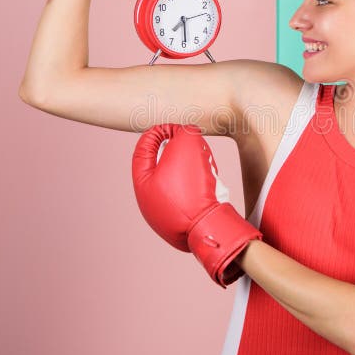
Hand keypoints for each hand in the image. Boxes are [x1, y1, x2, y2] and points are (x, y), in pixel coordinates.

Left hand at [131, 123, 262, 287]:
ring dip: (195, 169)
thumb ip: (184, 133)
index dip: (160, 131)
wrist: (210, 226)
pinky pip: (192, 197)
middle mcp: (150, 202)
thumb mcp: (187, 148)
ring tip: (207, 169)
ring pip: (180, 181)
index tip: (177, 127)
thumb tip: (187, 133)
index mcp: (142, 184)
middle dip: (181, 151)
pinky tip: (212, 188)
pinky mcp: (186, 223)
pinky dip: (202, 186)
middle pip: (163, 165)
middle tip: (196, 147)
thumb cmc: (193, 188)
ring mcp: (167, 216)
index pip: (144, 148)